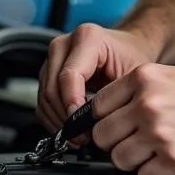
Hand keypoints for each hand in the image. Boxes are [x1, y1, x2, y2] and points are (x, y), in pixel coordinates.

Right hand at [37, 23, 159, 132]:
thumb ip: (115, 95)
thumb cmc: (131, 57)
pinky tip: (72, 128)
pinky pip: (42, 102)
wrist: (127, 49)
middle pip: (52, 88)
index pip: (69, 75)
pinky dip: (53, 120)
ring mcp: (53, 58)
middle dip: (65, 117)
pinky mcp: (47, 73)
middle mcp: (65, 44)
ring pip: (44, 97)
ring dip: (59, 122)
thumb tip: (97, 122)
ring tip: (80, 136)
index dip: (72, 103)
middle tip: (83, 136)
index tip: (80, 122)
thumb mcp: (132, 74)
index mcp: (88, 38)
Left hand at [89, 63, 174, 174]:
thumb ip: (142, 90)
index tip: (112, 126)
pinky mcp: (173, 159)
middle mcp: (148, 104)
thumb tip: (111, 110)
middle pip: (102, 135)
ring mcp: (159, 132)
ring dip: (134, 161)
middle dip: (115, 142)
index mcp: (146, 79)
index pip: (97, 105)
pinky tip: (169, 162)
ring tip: (154, 153)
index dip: (103, 118)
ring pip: (119, 159)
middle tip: (135, 142)